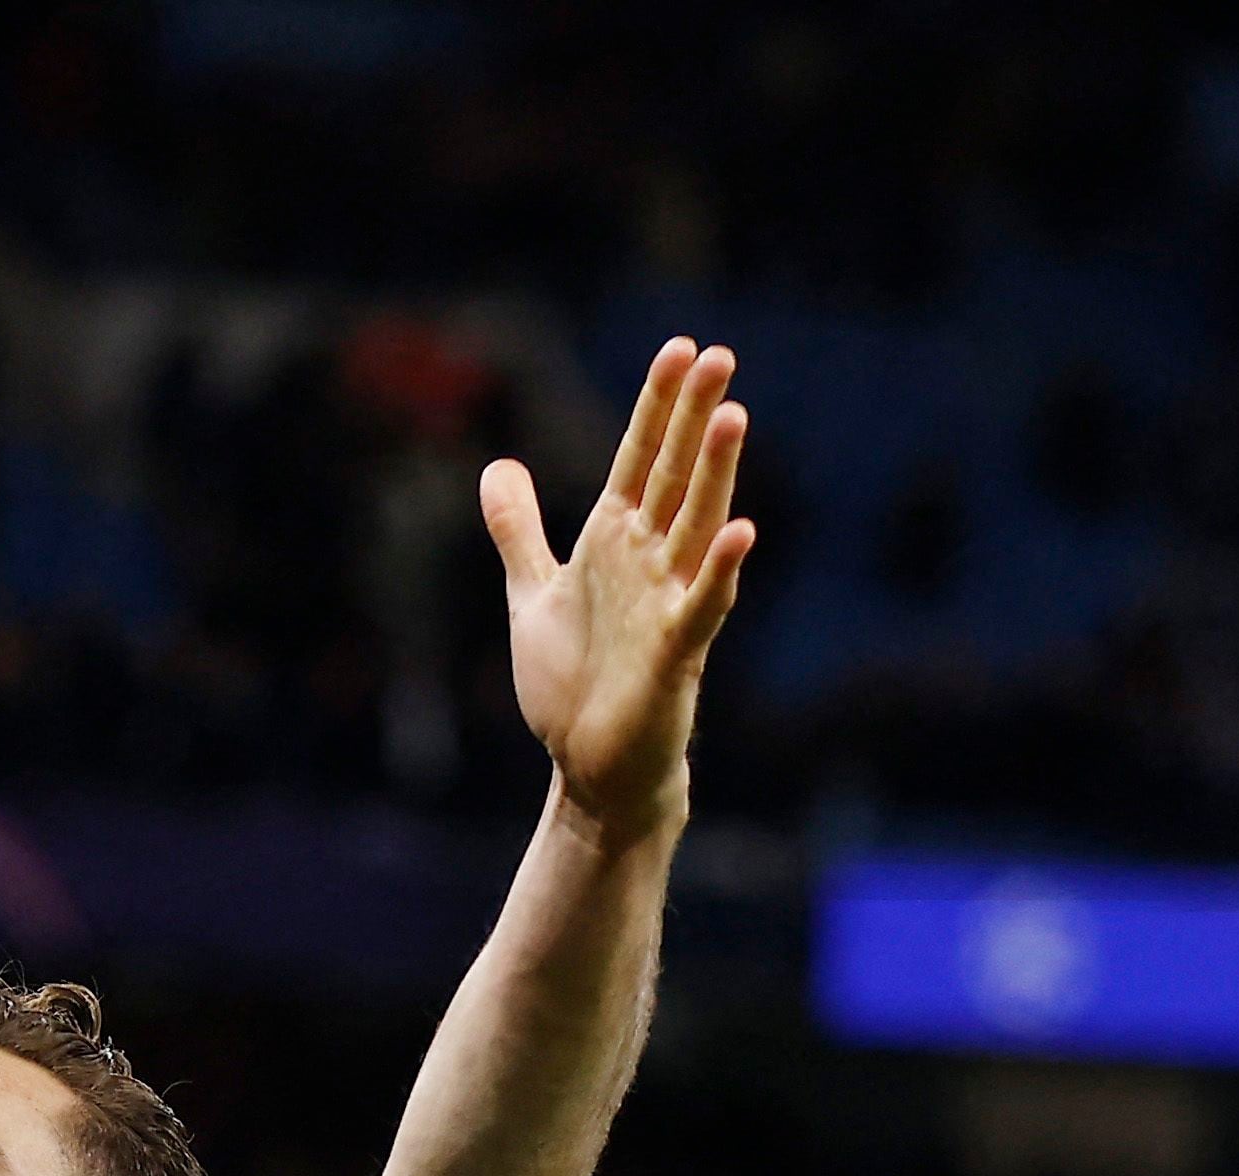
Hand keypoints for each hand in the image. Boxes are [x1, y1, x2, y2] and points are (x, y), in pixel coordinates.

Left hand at [482, 338, 754, 843]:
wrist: (588, 764)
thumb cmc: (572, 681)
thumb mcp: (533, 592)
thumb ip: (518, 530)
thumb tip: (497, 467)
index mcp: (616, 542)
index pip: (641, 459)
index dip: (657, 406)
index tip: (680, 348)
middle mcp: (650, 561)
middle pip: (676, 476)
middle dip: (694, 417)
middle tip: (719, 354)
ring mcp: (667, 603)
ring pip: (697, 524)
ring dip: (716, 472)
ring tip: (733, 414)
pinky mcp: (675, 653)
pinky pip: (702, 604)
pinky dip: (718, 570)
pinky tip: (740, 531)